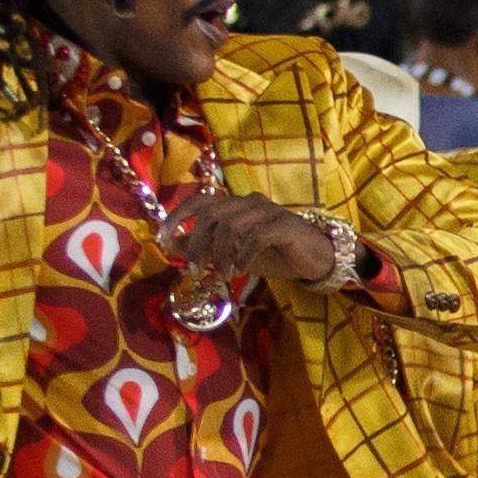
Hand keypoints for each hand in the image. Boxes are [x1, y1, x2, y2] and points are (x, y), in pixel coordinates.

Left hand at [168, 192, 350, 283]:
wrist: (315, 259)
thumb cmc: (272, 254)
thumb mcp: (232, 252)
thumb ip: (204, 246)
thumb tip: (169, 244)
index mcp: (235, 205)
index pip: (199, 201)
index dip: (177, 216)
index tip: (162, 237)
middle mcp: (249, 202)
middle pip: (211, 215)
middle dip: (197, 244)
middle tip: (193, 270)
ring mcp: (268, 211)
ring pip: (231, 225)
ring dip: (219, 255)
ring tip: (220, 276)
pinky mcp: (284, 225)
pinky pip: (255, 237)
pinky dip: (242, 255)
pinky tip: (240, 271)